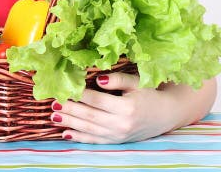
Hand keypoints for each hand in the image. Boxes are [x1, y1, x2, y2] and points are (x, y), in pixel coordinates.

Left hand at [50, 73, 178, 143]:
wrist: (166, 114)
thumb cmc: (150, 94)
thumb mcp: (136, 83)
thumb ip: (117, 80)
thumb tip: (98, 79)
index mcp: (127, 107)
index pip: (98, 100)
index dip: (80, 95)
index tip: (65, 89)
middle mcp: (121, 124)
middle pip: (90, 116)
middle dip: (70, 110)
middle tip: (54, 103)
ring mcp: (118, 135)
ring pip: (89, 130)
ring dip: (70, 123)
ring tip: (54, 116)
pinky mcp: (116, 141)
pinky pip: (95, 141)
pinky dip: (79, 138)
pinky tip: (66, 133)